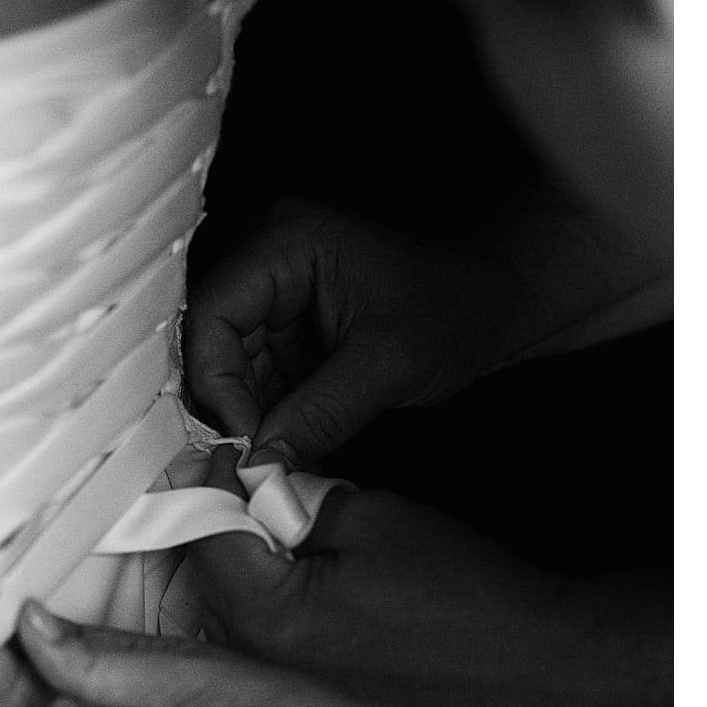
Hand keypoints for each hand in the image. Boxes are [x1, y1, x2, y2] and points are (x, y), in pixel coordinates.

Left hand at [181, 452, 670, 706]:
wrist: (530, 664)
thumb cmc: (462, 592)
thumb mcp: (374, 518)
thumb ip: (300, 500)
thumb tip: (260, 487)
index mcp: (271, 619)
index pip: (209, 540)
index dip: (217, 486)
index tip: (233, 459)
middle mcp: (266, 668)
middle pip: (212, 586)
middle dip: (228, 532)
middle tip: (254, 489)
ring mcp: (292, 694)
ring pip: (238, 620)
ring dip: (250, 575)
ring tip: (286, 537)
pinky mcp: (321, 704)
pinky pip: (274, 648)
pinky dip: (279, 611)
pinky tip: (318, 590)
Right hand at [183, 200, 513, 467]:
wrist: (494, 305)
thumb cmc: (455, 311)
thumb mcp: (387, 367)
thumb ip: (320, 415)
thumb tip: (262, 466)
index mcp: (286, 240)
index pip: (212, 314)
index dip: (217, 383)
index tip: (245, 441)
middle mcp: (268, 256)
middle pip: (212, 340)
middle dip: (231, 406)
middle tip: (251, 461)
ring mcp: (277, 290)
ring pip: (231, 365)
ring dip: (249, 416)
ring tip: (274, 459)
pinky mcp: (289, 324)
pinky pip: (257, 374)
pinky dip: (269, 414)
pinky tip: (285, 446)